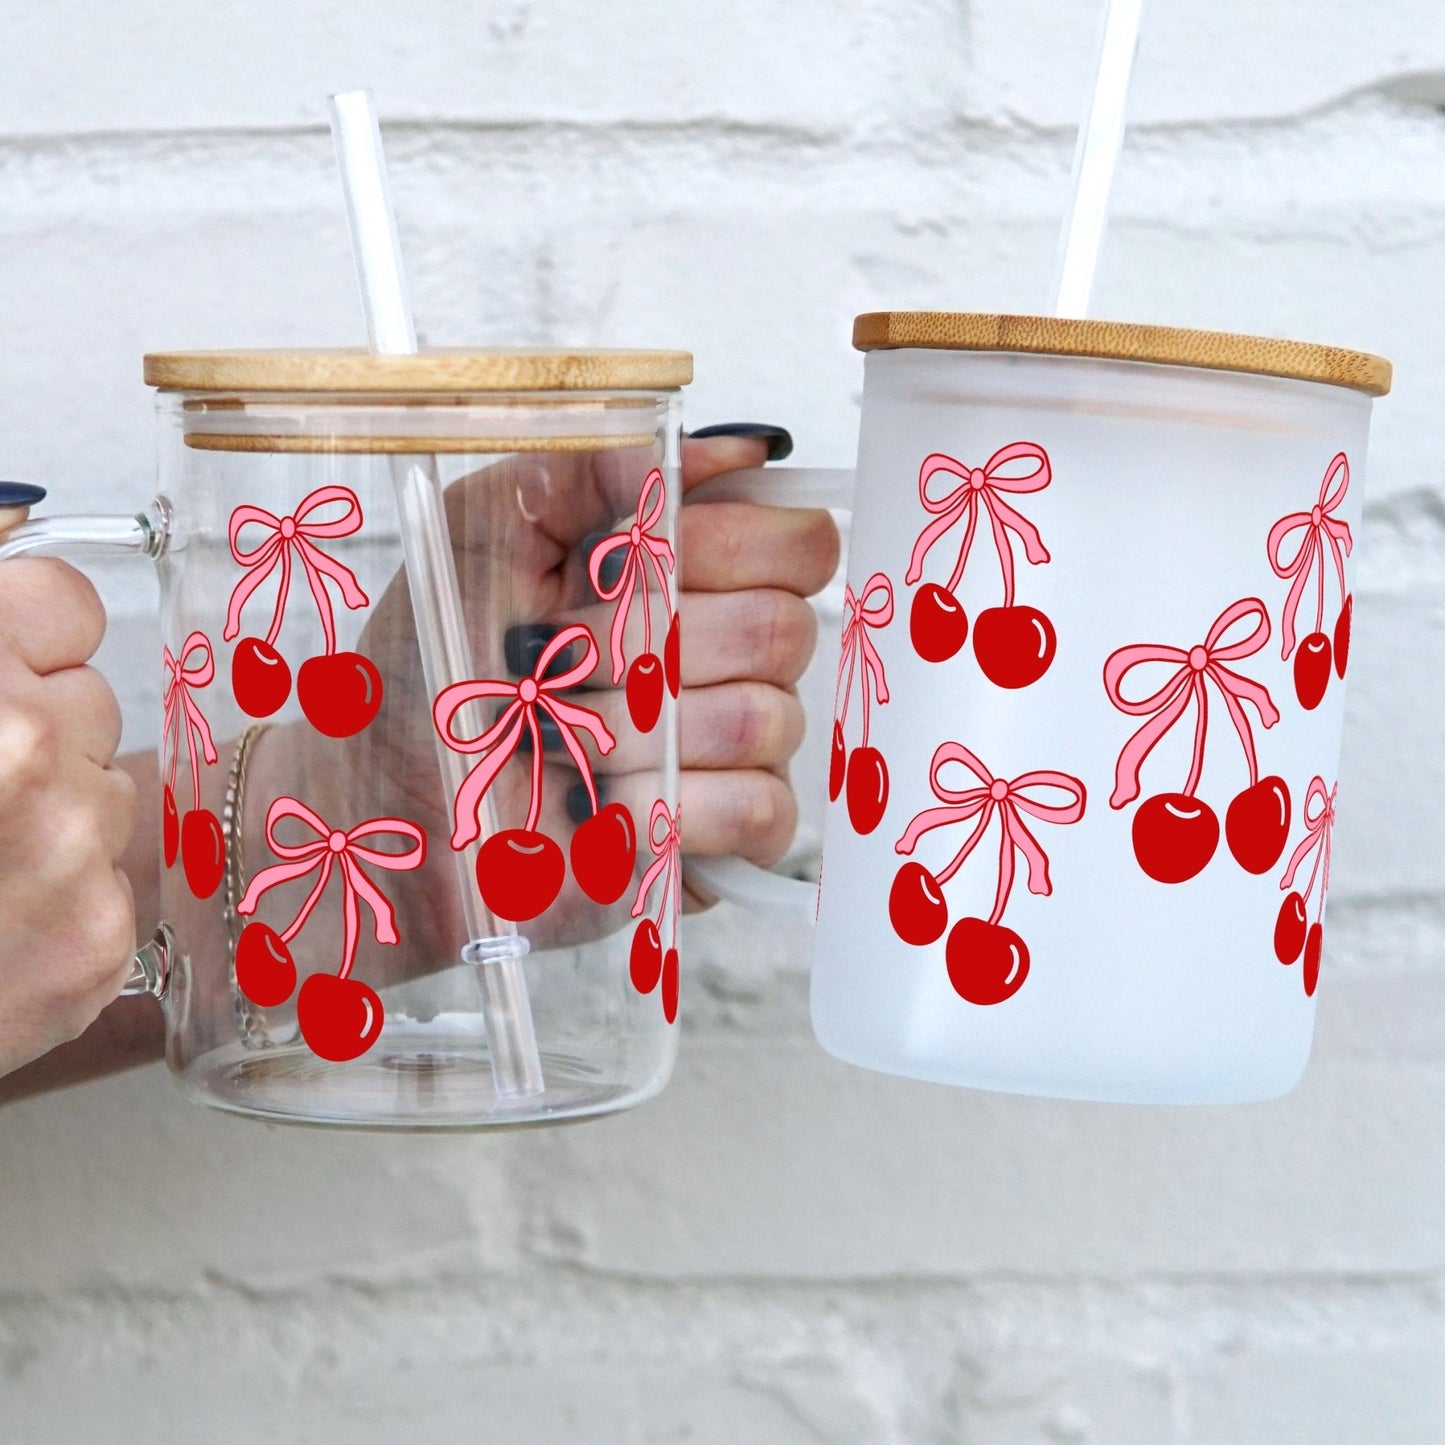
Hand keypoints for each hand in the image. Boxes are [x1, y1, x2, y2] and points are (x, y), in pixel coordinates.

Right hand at [0, 519, 138, 1077]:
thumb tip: (12, 524)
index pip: (66, 604)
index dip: (23, 639)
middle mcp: (31, 751)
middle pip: (90, 701)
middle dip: (34, 729)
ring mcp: (74, 852)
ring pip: (105, 792)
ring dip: (51, 812)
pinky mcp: (98, 941)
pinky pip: (109, 881)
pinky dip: (58, 897)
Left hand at [301, 431, 836, 961]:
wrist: (384, 796)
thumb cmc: (428, 667)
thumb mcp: (486, 527)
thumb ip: (597, 467)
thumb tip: (732, 448)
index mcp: (689, 576)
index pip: (797, 544)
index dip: (731, 546)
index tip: (627, 560)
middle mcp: (728, 658)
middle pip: (784, 628)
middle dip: (648, 641)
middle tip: (552, 657)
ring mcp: (731, 752)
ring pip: (765, 718)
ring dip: (634, 727)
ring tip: (554, 737)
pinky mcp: (719, 837)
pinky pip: (760, 809)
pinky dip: (667, 805)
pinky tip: (598, 807)